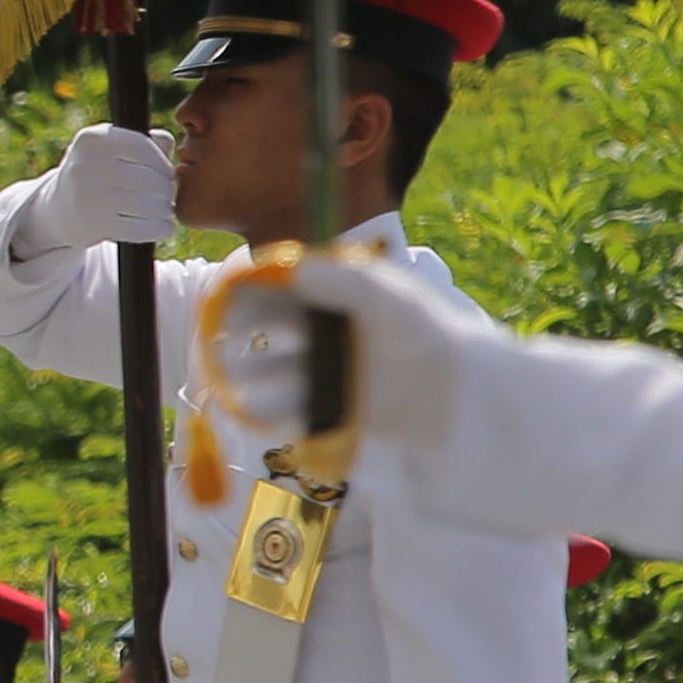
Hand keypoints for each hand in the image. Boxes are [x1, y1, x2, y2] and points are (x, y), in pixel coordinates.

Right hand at [27, 122, 182, 253]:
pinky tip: (166, 228)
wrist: (58, 209)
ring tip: (166, 211)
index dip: (161, 162)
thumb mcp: (110, 150)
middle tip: (167, 196)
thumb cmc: (96, 173)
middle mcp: (86, 165)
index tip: (168, 173)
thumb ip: (143, 142)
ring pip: (147, 205)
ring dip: (163, 210)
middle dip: (165, 189)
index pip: (140, 147)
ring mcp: (88, 196)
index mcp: (91, 139)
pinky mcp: (93, 224)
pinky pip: (138, 228)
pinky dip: (157, 229)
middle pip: (147, 178)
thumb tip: (166, 140)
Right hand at [199, 246, 484, 453]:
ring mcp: (335, 374)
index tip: (228, 294)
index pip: (289, 291)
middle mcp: (335, 335)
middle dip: (246, 334)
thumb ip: (342, 282)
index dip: (257, 291)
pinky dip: (273, 412)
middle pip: (277, 331)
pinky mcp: (339, 412)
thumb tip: (292, 270)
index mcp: (345, 301)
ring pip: (280, 373)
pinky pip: (297, 412)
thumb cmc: (427, 334)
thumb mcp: (387, 297)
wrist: (462, 394)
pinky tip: (255, 409)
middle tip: (220, 338)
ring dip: (251, 374)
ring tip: (231, 377)